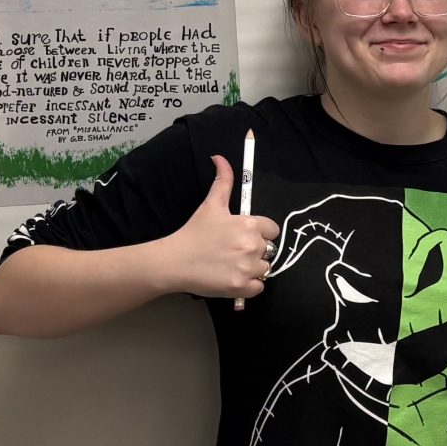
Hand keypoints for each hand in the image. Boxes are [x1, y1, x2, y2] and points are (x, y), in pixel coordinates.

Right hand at [159, 154, 280, 301]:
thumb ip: (223, 181)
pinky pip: (259, 287)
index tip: (242, 236)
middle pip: (269, 250)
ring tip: (230, 264)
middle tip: (231, 251)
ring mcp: (248, 268)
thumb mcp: (211, 204)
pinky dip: (249, 286)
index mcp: (250, 225)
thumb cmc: (193, 233)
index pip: (272, 230)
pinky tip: (232, 277)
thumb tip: (220, 157)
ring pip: (265, 269)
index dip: (259, 233)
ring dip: (252, 269)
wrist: (174, 261)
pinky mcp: (241, 287)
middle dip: (254, 251)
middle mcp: (253, 246)